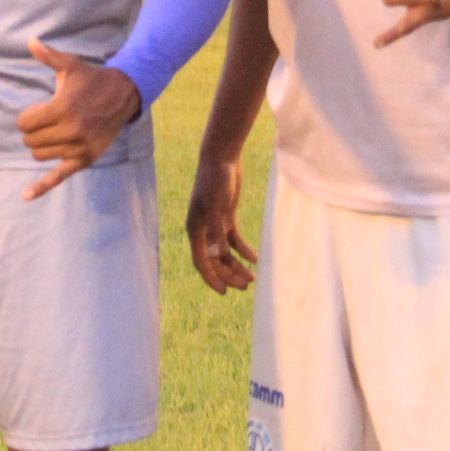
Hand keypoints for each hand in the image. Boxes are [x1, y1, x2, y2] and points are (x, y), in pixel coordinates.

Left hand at [15, 39, 141, 200]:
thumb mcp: (70, 65)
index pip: (25, 124)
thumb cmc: (92, 78)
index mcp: (62, 109)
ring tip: (53, 132)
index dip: (26, 117)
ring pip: (40, 156)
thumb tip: (30, 41)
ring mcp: (78, 148)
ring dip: (41, 146)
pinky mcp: (84, 159)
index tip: (37, 110)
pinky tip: (25, 196)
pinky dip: (41, 187)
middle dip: (33, 131)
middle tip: (45, 120)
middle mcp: (70, 131)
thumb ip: (48, 56)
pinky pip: (59, 177)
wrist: (124, 94)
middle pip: (30, 141)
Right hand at [184, 154, 258, 293]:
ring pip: (224, 253)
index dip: (212, 278)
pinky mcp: (226, 217)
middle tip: (246, 286)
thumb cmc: (215, 181)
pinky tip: (255, 259)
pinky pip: (234, 240)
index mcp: (195, 230)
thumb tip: (218, 256)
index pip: (201, 262)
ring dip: (237, 266)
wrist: (220, 158)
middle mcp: (203, 230)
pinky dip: (243, 251)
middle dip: (228, 275)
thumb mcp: (216, 206)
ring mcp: (215, 224)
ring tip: (253, 278)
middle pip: (214, 261)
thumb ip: (217, 231)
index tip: (225, 292)